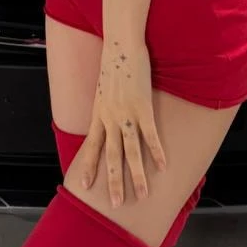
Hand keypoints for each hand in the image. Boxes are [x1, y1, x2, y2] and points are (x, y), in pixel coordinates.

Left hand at [75, 39, 166, 207]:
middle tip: (115, 204)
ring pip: (131, 151)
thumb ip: (105, 103)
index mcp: (98, 113)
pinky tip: (163, 166)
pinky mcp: (142, 106)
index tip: (83, 185)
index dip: (88, 166)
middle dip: (113, 181)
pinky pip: (150, 134)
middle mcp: (109, 117)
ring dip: (137, 175)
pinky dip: (157, 151)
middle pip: (111, 156)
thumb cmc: (114, 60)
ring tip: (143, 194)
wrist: (121, 42)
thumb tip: (107, 112)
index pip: (91, 146)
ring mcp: (126, 113)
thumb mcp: (103, 86)